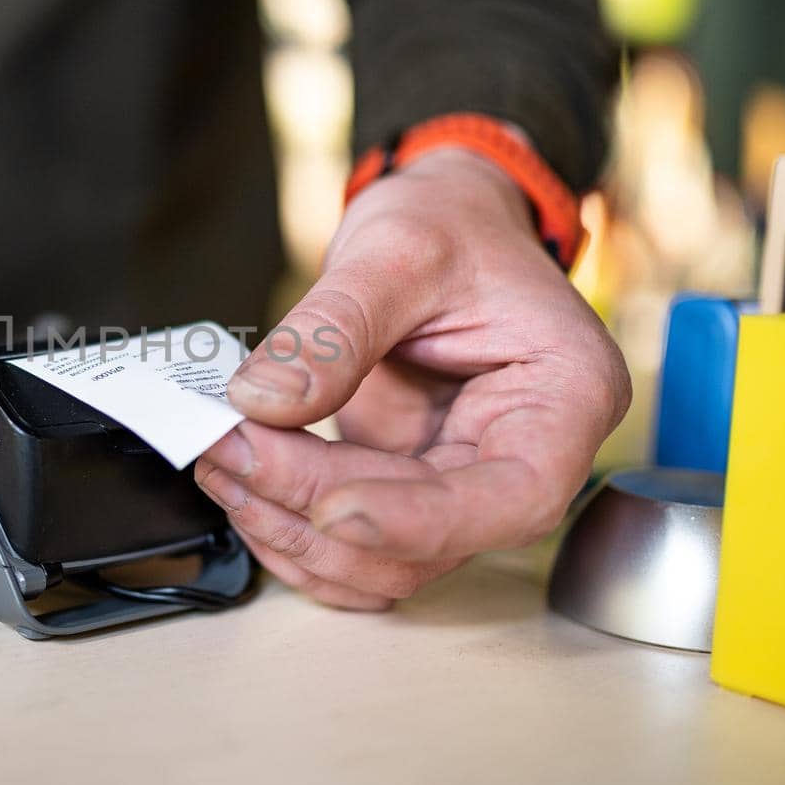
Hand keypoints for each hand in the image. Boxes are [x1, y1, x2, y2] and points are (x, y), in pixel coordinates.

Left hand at [197, 148, 629, 608]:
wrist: (441, 223)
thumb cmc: (450, 225)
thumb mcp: (396, 249)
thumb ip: (335, 328)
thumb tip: (264, 401)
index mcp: (566, 395)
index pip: (516, 497)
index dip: (420, 521)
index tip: (330, 508)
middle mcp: (524, 457)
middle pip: (429, 537)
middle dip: (315, 506)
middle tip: (226, 449)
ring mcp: (461, 483)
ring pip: (383, 561)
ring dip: (292, 529)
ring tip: (219, 459)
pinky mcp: (405, 488)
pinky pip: (352, 546)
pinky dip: (290, 529)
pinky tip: (242, 481)